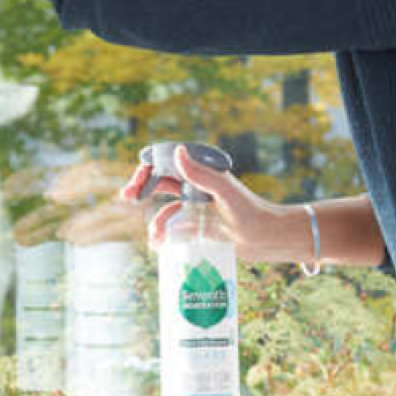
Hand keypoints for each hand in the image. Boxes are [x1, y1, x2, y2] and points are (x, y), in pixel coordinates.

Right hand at [124, 145, 305, 261]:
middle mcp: (198, 186)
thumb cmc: (251, 213)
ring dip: (155, 220)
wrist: (268, 239)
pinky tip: (159, 244)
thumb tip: (177, 151)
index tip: (138, 182)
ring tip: (154, 237)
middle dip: (141, 188)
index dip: (148, 168)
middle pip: (161, 182)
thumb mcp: (225, 193)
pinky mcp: (199, 226)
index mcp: (202, 172)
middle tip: (127, 197)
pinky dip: (164, 233)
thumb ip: (201, 174)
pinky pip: (174, 227)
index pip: (167, 162)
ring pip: (165, 208)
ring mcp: (197, 207)